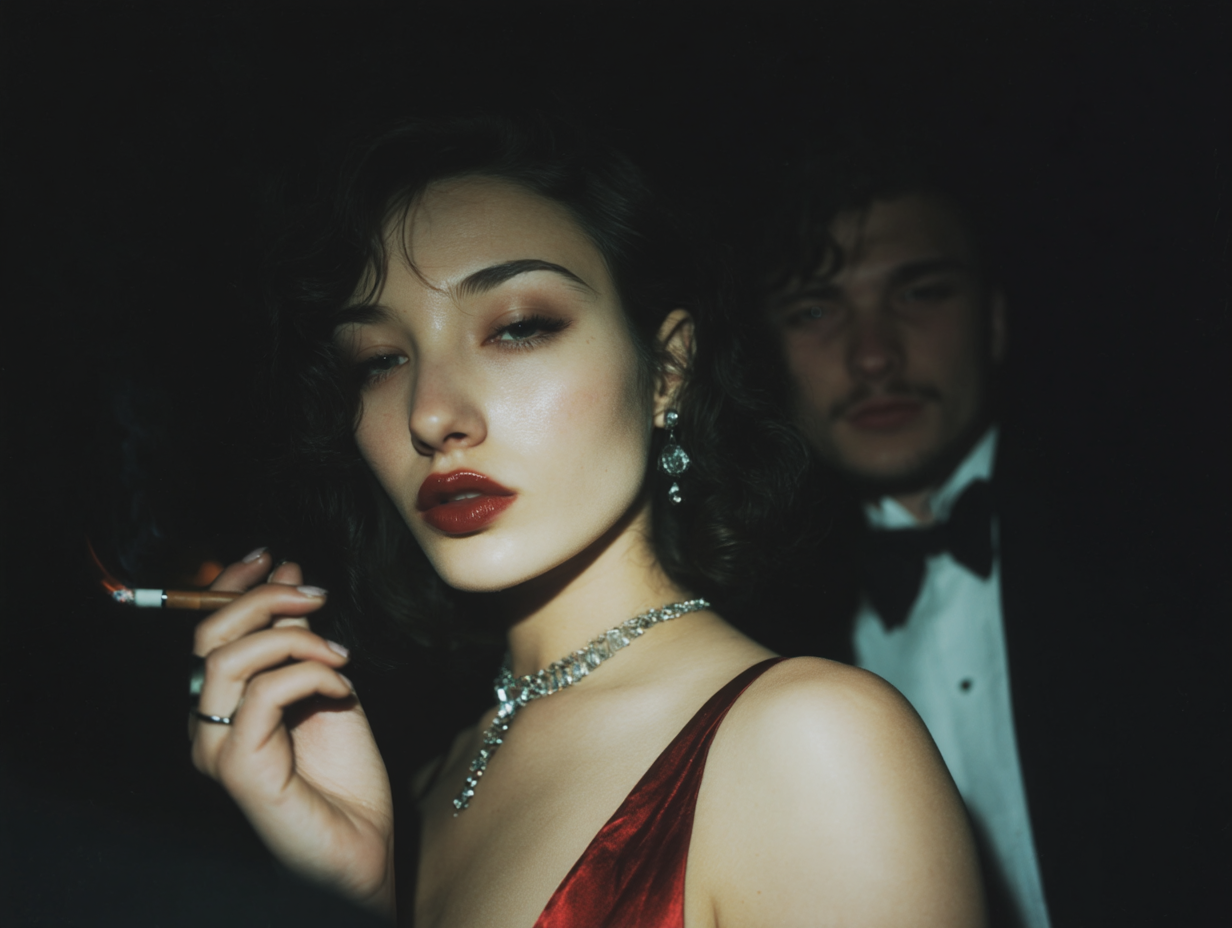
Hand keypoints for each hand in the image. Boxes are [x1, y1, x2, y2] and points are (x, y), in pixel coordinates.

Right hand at [190, 550, 394, 913]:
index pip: (207, 628)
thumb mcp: (326, 684)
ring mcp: (216, 749)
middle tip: (318, 597)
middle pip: (209, 635)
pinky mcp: (238, 770)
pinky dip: (308, 676)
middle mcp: (207, 724)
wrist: (364, 843)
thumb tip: (287, 575)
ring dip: (292, 638)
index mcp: (223, 701)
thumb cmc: (345, 775)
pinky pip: (262, 696)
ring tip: (338, 652)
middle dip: (265, 599)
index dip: (233, 584)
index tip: (273, 556)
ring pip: (228, 659)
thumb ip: (301, 636)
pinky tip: (341, 686)